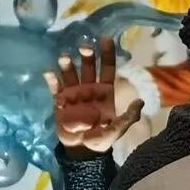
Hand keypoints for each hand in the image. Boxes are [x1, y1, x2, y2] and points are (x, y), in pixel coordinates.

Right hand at [44, 36, 143, 156]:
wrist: (83, 150)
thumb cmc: (102, 139)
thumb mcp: (117, 130)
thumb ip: (128, 116)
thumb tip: (140, 101)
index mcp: (104, 91)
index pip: (108, 69)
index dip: (107, 54)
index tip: (105, 39)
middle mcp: (89, 87)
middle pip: (88, 67)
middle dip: (86, 55)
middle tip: (84, 46)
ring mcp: (73, 92)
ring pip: (70, 74)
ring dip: (67, 65)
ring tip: (64, 57)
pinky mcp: (60, 100)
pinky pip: (56, 88)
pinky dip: (52, 80)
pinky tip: (49, 73)